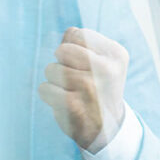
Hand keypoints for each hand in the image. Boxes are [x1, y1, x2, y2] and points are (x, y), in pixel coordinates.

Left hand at [37, 27, 128, 152]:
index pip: (77, 34)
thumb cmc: (99, 86)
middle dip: (61, 62)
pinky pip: (44, 88)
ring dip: (55, 80)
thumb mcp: (103, 60)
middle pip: (62, 50)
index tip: (85, 64)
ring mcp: (90, 87)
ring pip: (51, 69)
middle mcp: (106, 69)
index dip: (73, 48)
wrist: (108, 126)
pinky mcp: (72, 105)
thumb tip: (68, 33)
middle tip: (75, 77)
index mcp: (116, 54)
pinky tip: (64, 102)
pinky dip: (49, 94)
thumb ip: (84, 43)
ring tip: (72, 91)